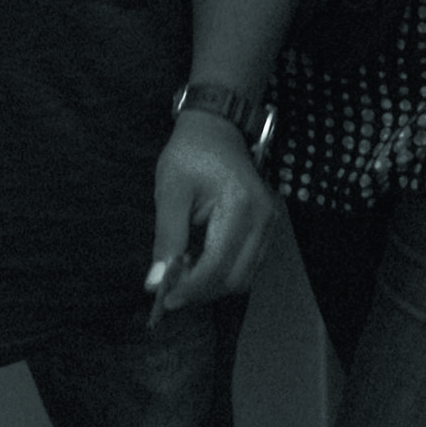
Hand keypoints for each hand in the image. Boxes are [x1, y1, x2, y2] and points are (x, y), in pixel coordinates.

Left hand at [144, 111, 275, 314]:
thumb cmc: (190, 153)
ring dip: (213, 285)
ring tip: (184, 273)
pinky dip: (224, 272)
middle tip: (170, 289)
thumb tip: (155, 284)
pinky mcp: (267, 225)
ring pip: (245, 276)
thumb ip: (166, 239)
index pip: (218, 265)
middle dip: (202, 291)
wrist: (217, 127)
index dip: (191, 288)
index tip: (163, 299)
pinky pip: (249, 263)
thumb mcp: (170, 192)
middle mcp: (264, 218)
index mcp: (241, 206)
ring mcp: (270, 223)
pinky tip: (201, 261)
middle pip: (236, 278)